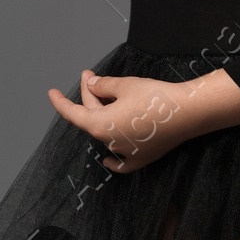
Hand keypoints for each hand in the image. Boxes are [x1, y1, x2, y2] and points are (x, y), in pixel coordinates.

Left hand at [47, 66, 239, 171]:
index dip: (60, 102)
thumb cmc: (155, 97)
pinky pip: (121, 163)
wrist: (188, 113)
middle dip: (90, 96)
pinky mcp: (142, 158)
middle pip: (93, 118)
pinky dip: (112, 160)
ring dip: (104, 114)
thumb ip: (103, 87)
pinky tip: (107, 159)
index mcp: (100, 125)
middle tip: (92, 76)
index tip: (51, 92)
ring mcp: (126, 153)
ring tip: (110, 95)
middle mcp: (109, 142)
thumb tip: (91, 86)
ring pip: (106, 133)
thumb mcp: (124, 85)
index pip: (73, 113)